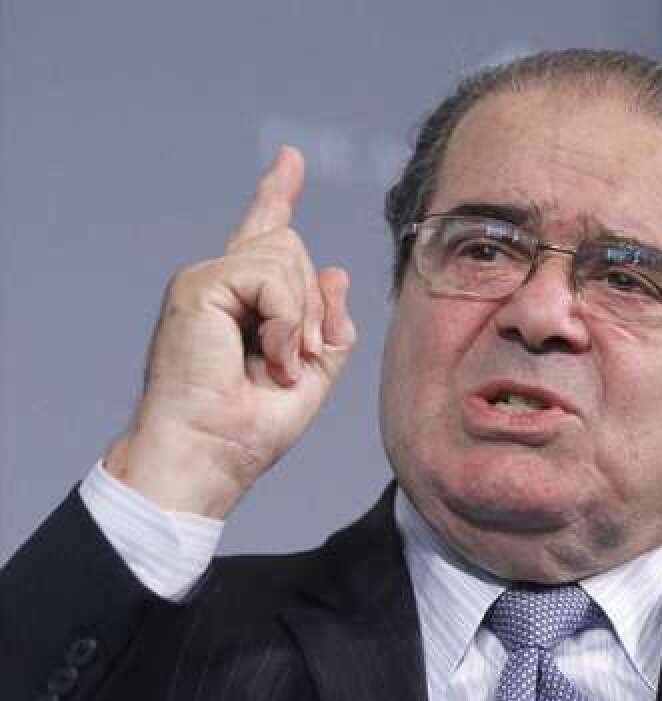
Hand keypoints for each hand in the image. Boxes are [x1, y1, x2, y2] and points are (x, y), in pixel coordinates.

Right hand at [104, 146, 356, 518]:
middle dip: (313, 309)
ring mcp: (205, 280)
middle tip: (296, 364)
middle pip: (295, 249)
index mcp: (244, 300)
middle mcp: (221, 282)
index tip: (290, 160)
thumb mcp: (314, 373)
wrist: (211, 453)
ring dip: (299, 321)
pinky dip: (285, 321)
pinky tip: (268, 357)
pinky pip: (271, 276)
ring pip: (287, 256)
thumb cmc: (251, 426)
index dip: (278, 194)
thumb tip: (335, 270)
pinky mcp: (198, 286)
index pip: (264, 234)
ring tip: (277, 364)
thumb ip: (328, 323)